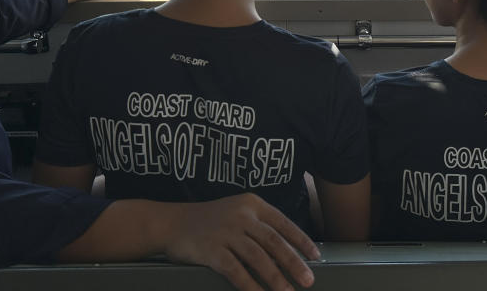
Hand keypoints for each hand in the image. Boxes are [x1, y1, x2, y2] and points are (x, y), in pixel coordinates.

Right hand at [164, 193, 319, 290]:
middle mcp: (241, 215)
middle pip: (274, 242)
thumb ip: (259, 225)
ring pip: (258, 258)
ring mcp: (226, 232)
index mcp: (252, 204)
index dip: (301, 241)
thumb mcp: (237, 212)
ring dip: (275, 278)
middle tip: (307, 280)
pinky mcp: (212, 250)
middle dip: (294, 263)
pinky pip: (236, 271)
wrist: (172, 223)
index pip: (283, 222)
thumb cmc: (209, 220)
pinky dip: (250, 285)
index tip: (315, 256)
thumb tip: (288, 250)